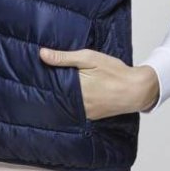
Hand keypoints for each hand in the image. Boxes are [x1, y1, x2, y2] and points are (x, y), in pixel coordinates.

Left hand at [39, 46, 158, 118]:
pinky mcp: (90, 116)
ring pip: (65, 103)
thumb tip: (42, 54)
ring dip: (60, 95)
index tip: (34, 71)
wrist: (135, 90)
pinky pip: (75, 109)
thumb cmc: (114, 71)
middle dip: (50, 87)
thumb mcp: (90, 58)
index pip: (51, 83)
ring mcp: (84, 111)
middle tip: (40, 77)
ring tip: (52, 86)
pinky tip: (70, 94)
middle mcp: (77, 103)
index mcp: (75, 87)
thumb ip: (65, 57)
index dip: (43, 77)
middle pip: (57, 94)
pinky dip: (71, 102)